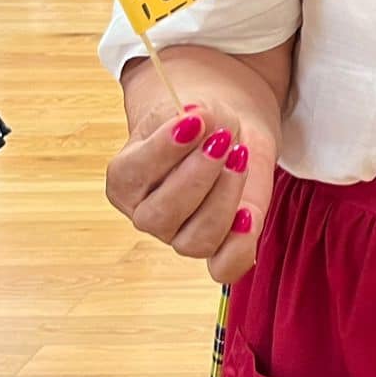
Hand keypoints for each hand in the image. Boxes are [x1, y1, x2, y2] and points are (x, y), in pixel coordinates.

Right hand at [104, 99, 272, 284]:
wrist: (227, 133)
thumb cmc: (202, 123)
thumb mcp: (192, 109)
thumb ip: (194, 115)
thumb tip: (201, 119)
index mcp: (126, 180)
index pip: (131, 175)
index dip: (163, 150)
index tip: (196, 121)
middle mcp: (148, 215)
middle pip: (160, 215)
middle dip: (197, 175)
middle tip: (222, 140)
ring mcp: (182, 235)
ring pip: (195, 241)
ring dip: (223, 199)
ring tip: (240, 158)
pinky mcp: (220, 247)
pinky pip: (225, 267)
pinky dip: (238, 246)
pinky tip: (249, 213)